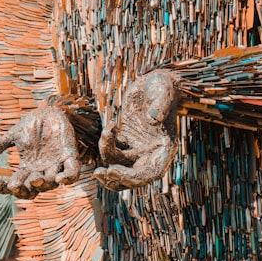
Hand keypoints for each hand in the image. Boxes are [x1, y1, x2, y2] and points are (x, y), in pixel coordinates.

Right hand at [0, 105, 80, 198]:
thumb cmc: (33, 124)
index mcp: (27, 169)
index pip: (15, 185)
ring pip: (50, 184)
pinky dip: (67, 178)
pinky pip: (72, 174)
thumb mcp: (14, 135)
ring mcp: (56, 166)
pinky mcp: (69, 157)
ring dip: (43, 183)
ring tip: (37, 177)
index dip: (4, 187)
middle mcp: (41, 171)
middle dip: (23, 190)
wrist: (50, 110)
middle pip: (32, 191)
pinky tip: (60, 179)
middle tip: (15, 184)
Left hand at [93, 70, 178, 190]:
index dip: (131, 177)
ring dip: (106, 161)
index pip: (149, 173)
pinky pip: (113, 151)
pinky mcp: (125, 140)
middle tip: (97, 173)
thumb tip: (153, 119)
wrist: (155, 81)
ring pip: (119, 165)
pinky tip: (111, 126)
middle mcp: (151, 152)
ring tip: (105, 135)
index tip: (112, 170)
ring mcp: (137, 148)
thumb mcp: (163, 92)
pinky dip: (106, 145)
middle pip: (133, 176)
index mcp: (164, 149)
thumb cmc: (163, 86)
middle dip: (115, 178)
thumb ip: (160, 105)